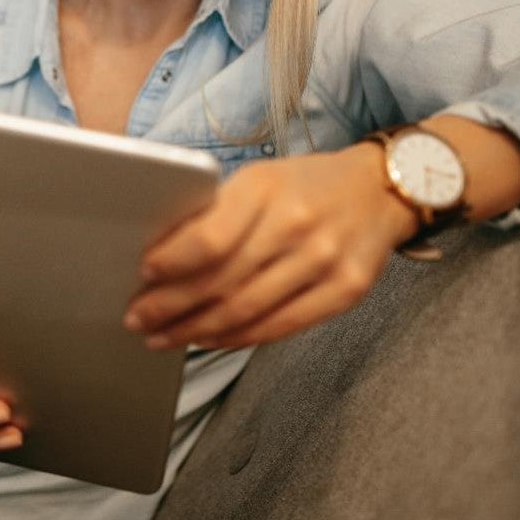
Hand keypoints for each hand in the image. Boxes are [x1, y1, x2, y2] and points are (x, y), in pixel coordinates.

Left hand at [124, 143, 417, 350]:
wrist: (382, 189)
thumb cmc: (305, 186)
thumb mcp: (259, 180)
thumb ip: (217, 214)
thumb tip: (160, 257)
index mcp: (267, 188)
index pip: (209, 238)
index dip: (171, 264)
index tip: (142, 275)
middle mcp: (298, 225)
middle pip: (222, 281)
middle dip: (171, 307)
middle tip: (137, 319)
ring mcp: (326, 261)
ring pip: (247, 311)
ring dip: (196, 330)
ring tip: (164, 335)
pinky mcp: (346, 291)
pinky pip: (280, 327)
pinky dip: (237, 338)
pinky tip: (209, 339)